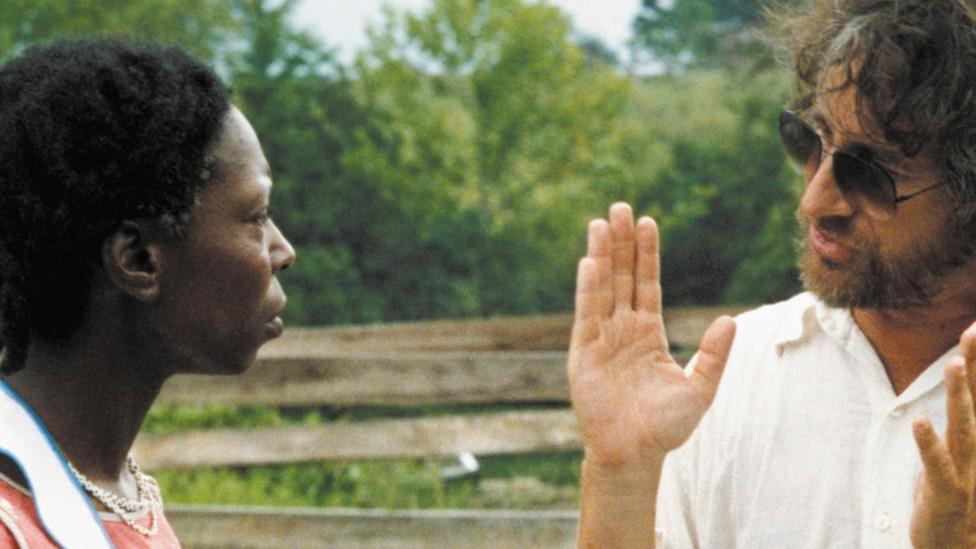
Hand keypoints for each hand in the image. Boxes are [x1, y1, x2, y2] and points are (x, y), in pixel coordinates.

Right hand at [567, 203, 735, 469]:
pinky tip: (590, 262)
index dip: (647, 255)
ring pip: (603, 288)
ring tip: (601, 223)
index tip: (648, 223)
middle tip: (620, 208)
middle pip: (622, 277)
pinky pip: (587, 314)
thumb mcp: (700, 389)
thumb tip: (729, 321)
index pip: (647, 284)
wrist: (634, 454)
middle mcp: (622, 330)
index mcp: (648, 334)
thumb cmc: (665, 427)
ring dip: (601, 255)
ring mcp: (602, 339)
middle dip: (621, 243)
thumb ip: (713, 355)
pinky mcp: (584, 353)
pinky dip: (588, 288)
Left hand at [911, 323, 975, 548]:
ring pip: (965, 427)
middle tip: (974, 329)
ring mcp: (966, 472)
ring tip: (955, 363)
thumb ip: (957, 423)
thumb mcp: (955, 455)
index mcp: (975, 439)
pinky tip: (921, 420)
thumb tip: (955, 391)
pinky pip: (938, 465)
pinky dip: (929, 443)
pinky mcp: (946, 493)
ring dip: (961, 395)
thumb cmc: (955, 498)